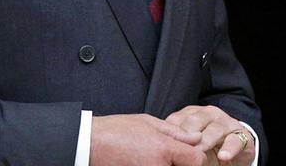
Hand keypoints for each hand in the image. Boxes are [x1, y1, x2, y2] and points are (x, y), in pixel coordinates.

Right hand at [89, 113, 204, 165]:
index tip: (191, 154)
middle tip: (171, 157)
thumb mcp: (149, 123)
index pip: (197, 161)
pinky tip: (146, 162)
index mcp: (164, 150)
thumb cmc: (115, 131)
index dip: (197, 157)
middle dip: (181, 164)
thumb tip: (197, 138)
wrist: (88, 145)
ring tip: (154, 158)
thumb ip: (176, 133)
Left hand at [164, 105, 255, 164]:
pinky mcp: (241, 134)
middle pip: (194, 122)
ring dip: (206, 141)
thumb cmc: (204, 149)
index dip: (170, 133)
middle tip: (179, 149)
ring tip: (199, 152)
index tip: (163, 145)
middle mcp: (208, 114)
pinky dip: (229, 148)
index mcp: (191, 114)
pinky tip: (223, 156)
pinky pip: (235, 140)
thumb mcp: (187, 144)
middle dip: (186, 136)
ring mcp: (226, 122)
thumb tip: (159, 150)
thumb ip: (176, 143)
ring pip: (214, 129)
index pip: (177, 120)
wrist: (230, 152)